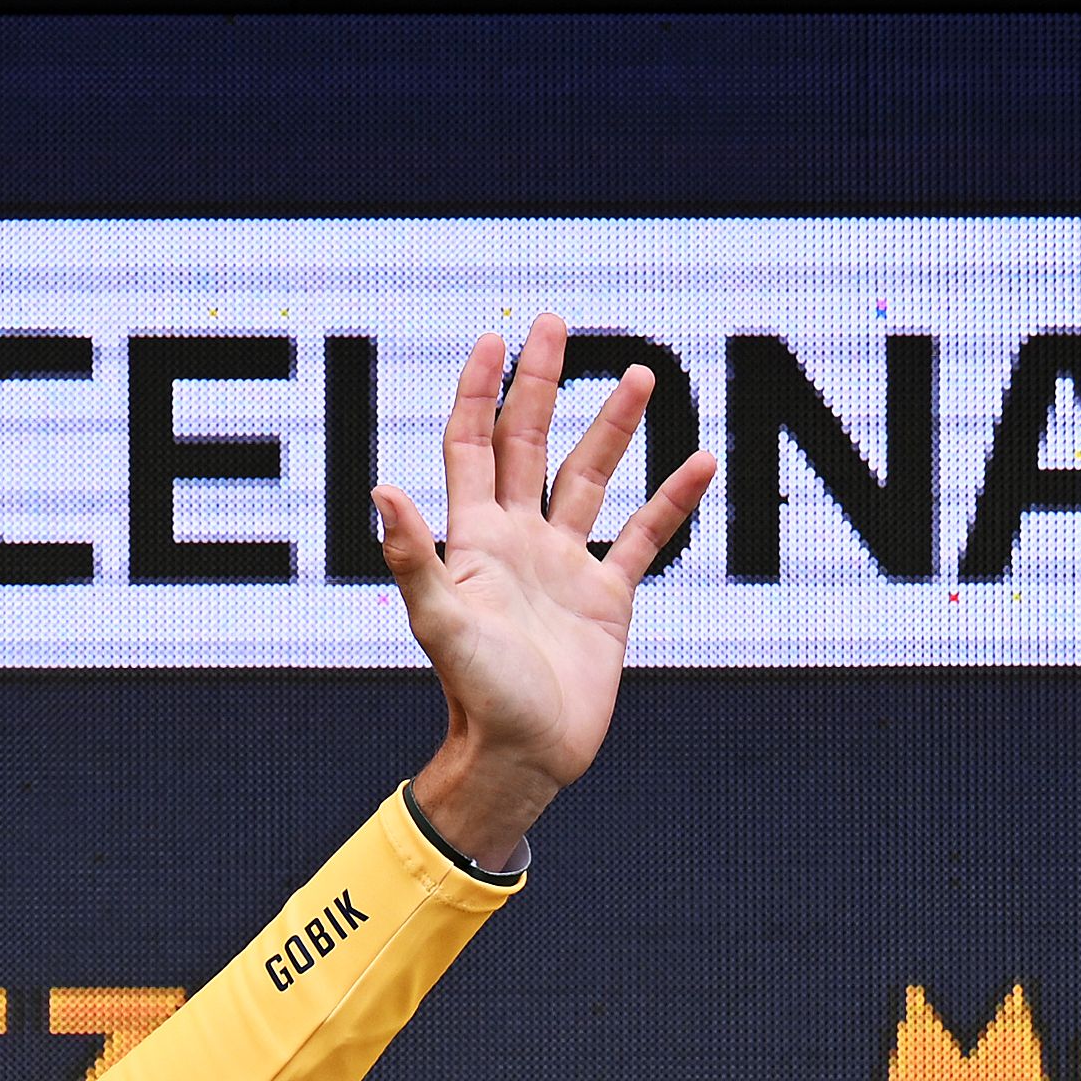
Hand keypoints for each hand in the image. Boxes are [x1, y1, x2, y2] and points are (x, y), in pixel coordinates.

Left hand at [377, 315, 714, 868]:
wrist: (522, 756)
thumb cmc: (476, 697)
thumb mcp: (440, 622)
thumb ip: (413, 557)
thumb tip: (380, 490)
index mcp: (475, 540)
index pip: (472, 447)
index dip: (479, 393)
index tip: (493, 338)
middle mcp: (518, 542)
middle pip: (528, 444)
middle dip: (539, 385)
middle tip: (554, 324)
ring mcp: (563, 565)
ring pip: (589, 478)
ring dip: (612, 427)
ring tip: (638, 372)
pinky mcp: (607, 597)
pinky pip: (646, 537)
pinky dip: (673, 500)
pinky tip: (701, 460)